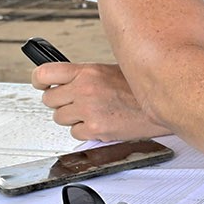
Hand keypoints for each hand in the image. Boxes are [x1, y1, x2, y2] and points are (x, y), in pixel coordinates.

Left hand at [32, 62, 168, 140]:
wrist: (164, 101)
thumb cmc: (141, 88)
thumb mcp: (111, 70)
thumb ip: (86, 75)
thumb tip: (66, 81)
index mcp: (88, 71)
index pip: (44, 73)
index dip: (38, 80)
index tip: (41, 84)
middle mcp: (85, 89)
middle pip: (49, 99)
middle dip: (60, 102)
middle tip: (75, 102)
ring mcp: (89, 110)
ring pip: (60, 118)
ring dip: (73, 117)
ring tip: (93, 112)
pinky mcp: (96, 130)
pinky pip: (76, 133)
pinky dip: (86, 131)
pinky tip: (101, 122)